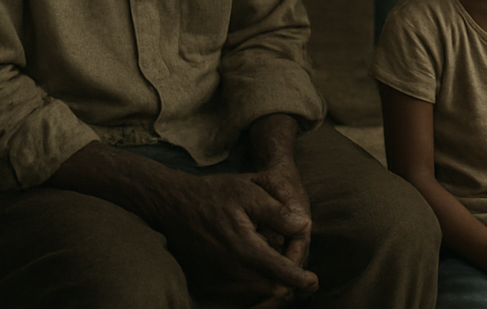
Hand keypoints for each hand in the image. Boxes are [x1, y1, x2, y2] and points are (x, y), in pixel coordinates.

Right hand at [156, 171, 317, 305]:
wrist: (173, 204)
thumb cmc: (213, 194)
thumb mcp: (250, 192)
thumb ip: (279, 213)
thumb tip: (305, 226)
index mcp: (244, 248)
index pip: (281, 272)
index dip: (300, 279)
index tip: (313, 281)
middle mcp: (230, 270)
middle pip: (269, 288)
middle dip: (287, 284)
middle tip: (302, 277)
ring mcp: (215, 279)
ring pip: (253, 293)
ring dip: (269, 286)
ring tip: (282, 274)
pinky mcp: (204, 282)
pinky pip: (235, 293)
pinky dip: (250, 288)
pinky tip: (257, 273)